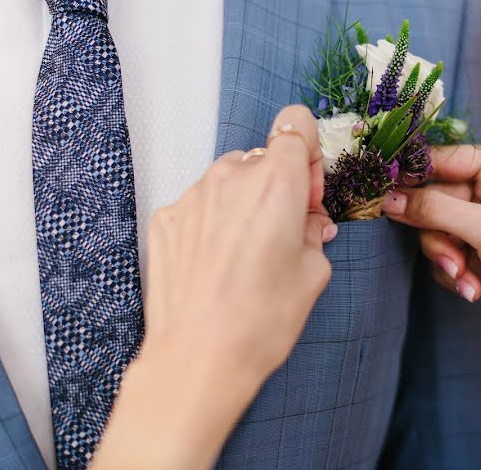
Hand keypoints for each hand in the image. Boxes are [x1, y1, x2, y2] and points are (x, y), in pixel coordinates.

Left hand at [94, 105, 333, 468]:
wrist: (199, 358)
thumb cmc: (260, 320)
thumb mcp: (314, 273)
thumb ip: (313, 231)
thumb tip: (306, 222)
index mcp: (277, 182)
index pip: (295, 122)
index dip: (309, 152)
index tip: (308, 188)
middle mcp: (231, 177)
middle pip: (263, 157)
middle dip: (279, 186)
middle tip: (286, 232)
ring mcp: (193, 196)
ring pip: (230, 181)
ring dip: (245, 204)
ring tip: (248, 255)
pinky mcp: (167, 218)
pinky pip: (200, 205)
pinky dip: (213, 223)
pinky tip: (218, 264)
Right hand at [382, 145, 480, 354]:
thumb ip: (435, 209)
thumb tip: (389, 197)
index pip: (442, 158)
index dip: (413, 177)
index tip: (384, 196)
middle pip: (434, 196)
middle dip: (438, 233)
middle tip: (451, 260)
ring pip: (434, 225)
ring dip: (445, 256)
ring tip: (465, 277)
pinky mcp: (478, 242)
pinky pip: (444, 247)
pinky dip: (452, 268)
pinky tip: (472, 287)